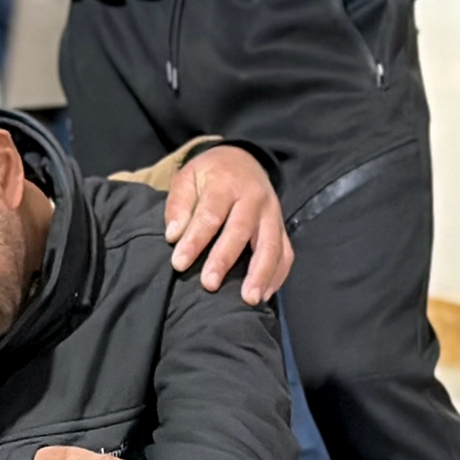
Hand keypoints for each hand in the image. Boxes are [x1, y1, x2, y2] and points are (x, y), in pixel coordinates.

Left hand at [163, 143, 291, 304]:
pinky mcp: (282, 227)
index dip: (195, 240)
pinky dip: (278, 275)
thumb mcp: (187, 177)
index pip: (210, 214)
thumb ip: (179, 205)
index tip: (179, 263)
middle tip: (209, 285)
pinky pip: (286, 253)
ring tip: (249, 299)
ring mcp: (272, 213)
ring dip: (261, 274)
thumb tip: (173, 235)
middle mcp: (254, 198)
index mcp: (227, 183)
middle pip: (241, 230)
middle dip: (225, 259)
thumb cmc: (210, 175)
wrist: (243, 160)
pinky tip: (265, 295)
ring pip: (271, 245)